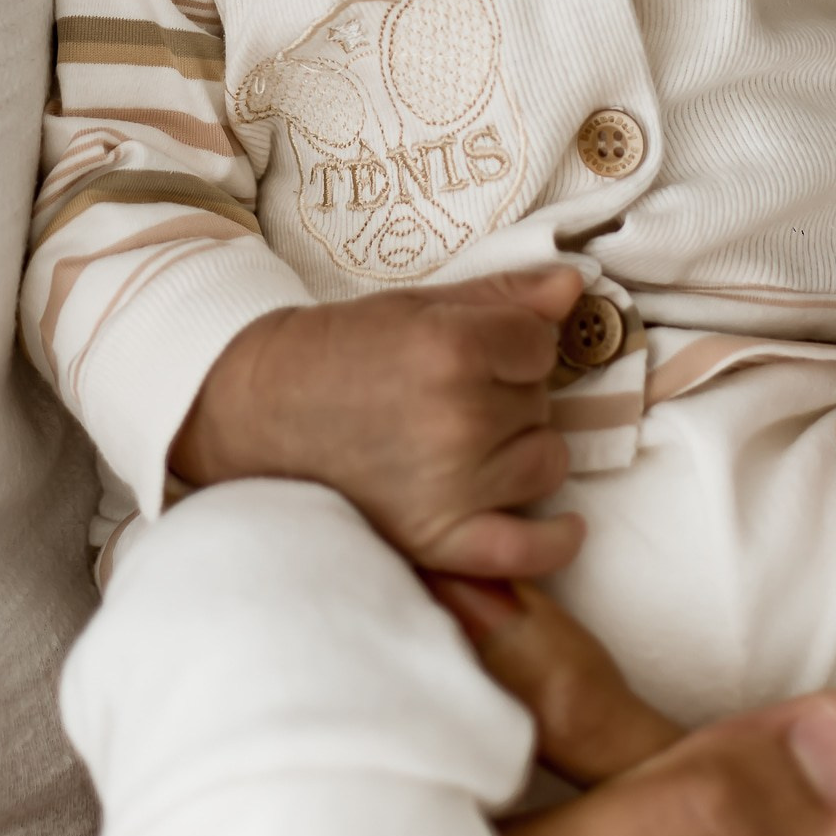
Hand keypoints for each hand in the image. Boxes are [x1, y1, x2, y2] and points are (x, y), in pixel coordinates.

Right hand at [170, 275, 591, 580]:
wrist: (261, 413)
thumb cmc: (340, 351)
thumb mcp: (416, 307)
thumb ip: (501, 294)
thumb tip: (574, 285)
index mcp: (452, 349)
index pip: (540, 345)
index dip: (514, 345)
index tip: (476, 350)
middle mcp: (459, 419)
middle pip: (541, 402)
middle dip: (509, 393)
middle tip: (447, 395)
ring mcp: (453, 487)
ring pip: (546, 463)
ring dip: (520, 451)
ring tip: (465, 440)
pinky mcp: (439, 542)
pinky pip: (530, 550)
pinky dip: (555, 541)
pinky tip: (563, 525)